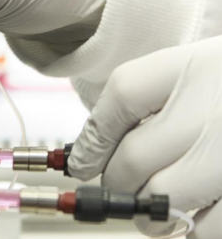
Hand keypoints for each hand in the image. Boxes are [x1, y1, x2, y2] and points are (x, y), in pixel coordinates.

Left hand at [69, 37, 221, 237]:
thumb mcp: (203, 68)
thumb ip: (156, 95)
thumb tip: (98, 146)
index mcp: (200, 66)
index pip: (124, 92)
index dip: (94, 135)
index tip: (81, 160)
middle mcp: (217, 110)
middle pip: (135, 158)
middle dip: (114, 182)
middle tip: (116, 187)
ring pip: (166, 202)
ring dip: (148, 216)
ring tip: (150, 216)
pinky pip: (208, 230)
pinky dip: (193, 232)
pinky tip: (194, 220)